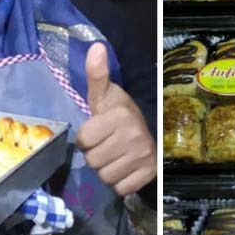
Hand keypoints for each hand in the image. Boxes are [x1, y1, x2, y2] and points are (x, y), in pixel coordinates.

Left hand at [76, 43, 155, 195]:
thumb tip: (95, 46)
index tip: (98, 131)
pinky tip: (125, 168)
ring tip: (116, 156)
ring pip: (105, 176)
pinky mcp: (149, 173)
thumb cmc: (119, 113)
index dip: (87, 138)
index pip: (83, 141)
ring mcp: (144, 156)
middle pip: (92, 161)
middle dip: (96, 155)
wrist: (151, 132)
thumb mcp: (105, 95)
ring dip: (107, 169)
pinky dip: (120, 182)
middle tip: (107, 145)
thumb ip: (96, 74)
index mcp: (120, 115)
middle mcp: (134, 135)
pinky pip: (120, 188)